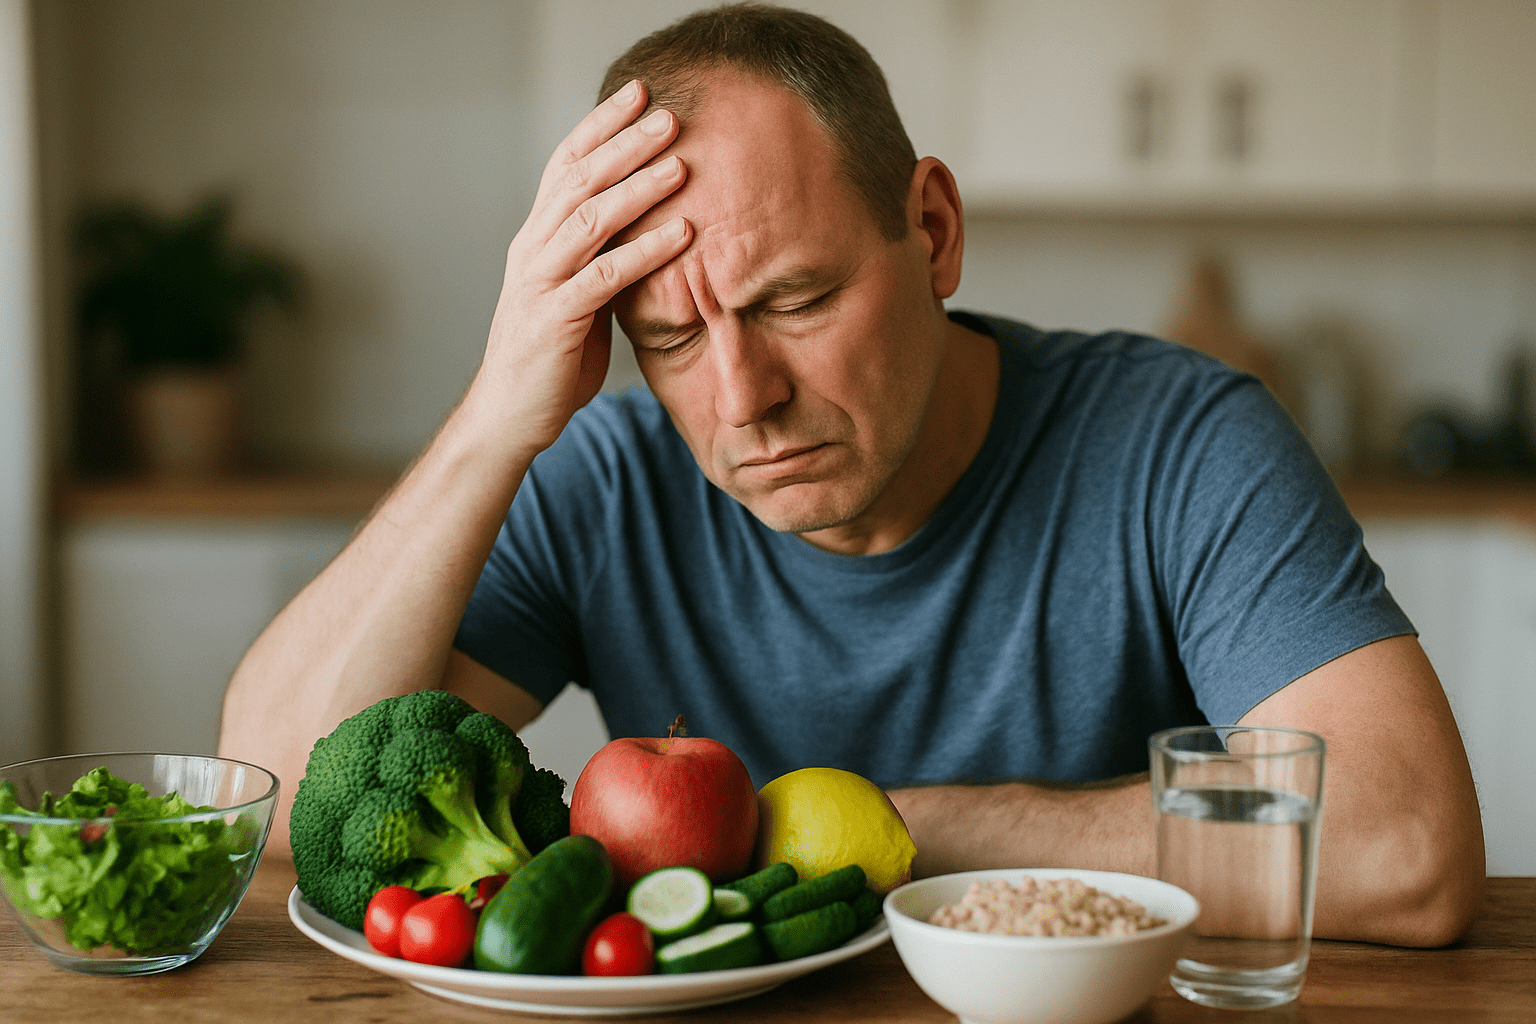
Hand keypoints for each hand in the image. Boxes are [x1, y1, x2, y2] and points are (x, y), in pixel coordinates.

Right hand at [467, 80, 691, 456]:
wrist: (510, 415)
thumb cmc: (551, 357)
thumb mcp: (579, 295)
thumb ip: (602, 259)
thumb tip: (646, 229)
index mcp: (536, 238)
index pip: (565, 164)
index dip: (600, 126)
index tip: (638, 94)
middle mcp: (532, 249)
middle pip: (577, 179)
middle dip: (624, 143)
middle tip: (669, 115)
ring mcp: (540, 282)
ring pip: (588, 219)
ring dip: (638, 187)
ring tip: (681, 163)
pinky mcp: (555, 319)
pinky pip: (605, 276)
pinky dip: (646, 251)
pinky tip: (683, 234)